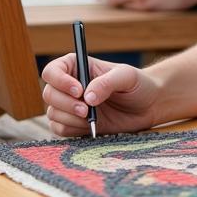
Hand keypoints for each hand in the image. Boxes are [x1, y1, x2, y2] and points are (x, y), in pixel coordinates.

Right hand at [41, 53, 161, 136]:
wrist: (148, 106)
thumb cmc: (138, 85)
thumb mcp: (127, 77)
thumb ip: (106, 83)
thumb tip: (87, 98)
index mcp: (77, 67)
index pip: (52, 71)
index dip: (60, 81)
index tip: (78, 91)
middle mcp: (69, 86)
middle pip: (49, 93)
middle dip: (65, 104)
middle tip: (87, 110)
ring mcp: (70, 105)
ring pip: (53, 113)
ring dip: (70, 118)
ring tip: (92, 117)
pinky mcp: (75, 124)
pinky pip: (59, 129)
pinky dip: (71, 130)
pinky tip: (89, 126)